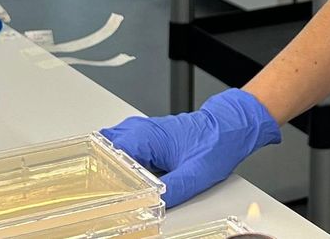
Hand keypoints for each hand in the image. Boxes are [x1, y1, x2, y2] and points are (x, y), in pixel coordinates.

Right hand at [100, 89, 281, 206]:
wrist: (230, 125)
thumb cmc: (217, 142)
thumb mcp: (196, 174)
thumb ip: (172, 190)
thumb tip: (154, 204)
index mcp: (148, 137)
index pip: (108, 154)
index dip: (101, 175)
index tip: (99, 192)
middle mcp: (142, 130)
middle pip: (104, 149)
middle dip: (99, 169)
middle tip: (98, 192)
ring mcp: (144, 131)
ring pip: (111, 147)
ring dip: (107, 165)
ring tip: (108, 188)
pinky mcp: (149, 137)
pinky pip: (123, 147)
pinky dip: (117, 161)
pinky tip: (122, 178)